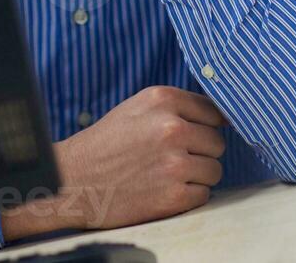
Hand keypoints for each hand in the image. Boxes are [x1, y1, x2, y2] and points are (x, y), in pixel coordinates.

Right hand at [0, 86, 226, 239]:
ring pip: (214, 170)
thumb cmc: (106, 143)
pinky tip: (164, 191)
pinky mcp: (173, 196)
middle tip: (174, 159)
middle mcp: (171, 128)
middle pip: (217, 143)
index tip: (195, 136)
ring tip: (166, 175)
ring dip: (196, 176)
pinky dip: (188, 196)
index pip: (214, 112)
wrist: (73, 182)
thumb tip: (221, 116)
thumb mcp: (137, 107)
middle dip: (201, 152)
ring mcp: (174, 164)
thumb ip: (176, 107)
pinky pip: (204, 195)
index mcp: (162, 99)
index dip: (206, 127)